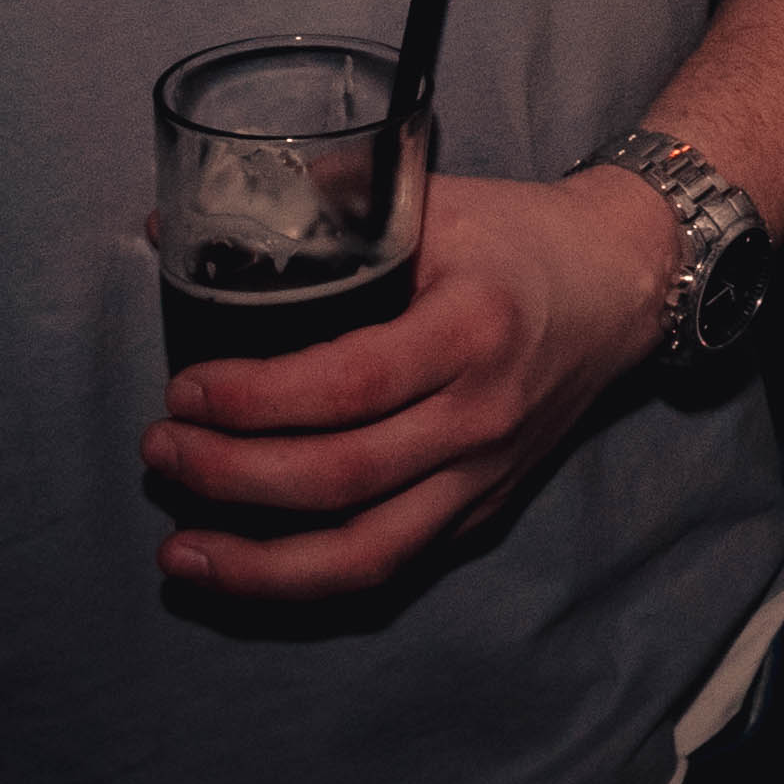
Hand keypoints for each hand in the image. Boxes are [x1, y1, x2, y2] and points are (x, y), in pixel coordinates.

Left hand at [146, 167, 675, 598]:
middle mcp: (484, 414)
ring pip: (365, 555)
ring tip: (179, 553)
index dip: (254, 400)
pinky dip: (310, 581)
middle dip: (230, 478)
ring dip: (260, 567)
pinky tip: (247, 571)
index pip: (348, 385)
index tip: (186, 391)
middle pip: (342, 478)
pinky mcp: (485, 511)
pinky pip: (391, 569)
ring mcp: (487, 474)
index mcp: (473, 327)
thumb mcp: (432, 201)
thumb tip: (176, 225)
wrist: (624, 282)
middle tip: (160, 454)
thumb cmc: (518, 235)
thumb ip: (318, 212)